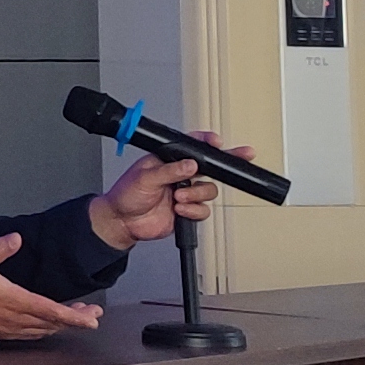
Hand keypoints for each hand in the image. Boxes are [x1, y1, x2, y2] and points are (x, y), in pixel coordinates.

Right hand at [0, 231, 100, 340]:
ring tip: (74, 318)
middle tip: (93, 315)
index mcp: (15, 301)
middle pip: (53, 324)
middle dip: (76, 320)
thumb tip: (17, 239)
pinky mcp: (0, 332)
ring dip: (61, 326)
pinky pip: (29, 336)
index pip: (53, 311)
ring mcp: (8, 328)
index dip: (75, 316)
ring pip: (43, 331)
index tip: (93, 319)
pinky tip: (46, 328)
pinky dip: (44, 331)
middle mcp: (16, 318)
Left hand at [88, 147, 227, 251]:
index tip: (217, 142)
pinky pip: (203, 209)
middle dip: (226, 163)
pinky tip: (179, 209)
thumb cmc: (125, 195)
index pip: (192, 147)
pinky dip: (193, 210)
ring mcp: (185, 192)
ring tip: (178, 197)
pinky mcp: (187, 209)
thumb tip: (190, 165)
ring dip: (196, 194)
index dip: (207, 142)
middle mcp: (180, 174)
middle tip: (243, 156)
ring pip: (209, 190)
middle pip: (210, 167)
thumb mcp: (144, 178)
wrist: (122, 222)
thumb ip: (169, 171)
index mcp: (168, 160)